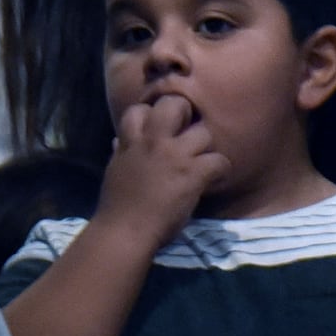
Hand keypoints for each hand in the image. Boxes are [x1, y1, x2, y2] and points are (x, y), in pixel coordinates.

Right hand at [98, 91, 225, 240]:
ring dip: (205, 148)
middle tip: (187, 134)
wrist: (125, 231)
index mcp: (131, 140)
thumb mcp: (115, 169)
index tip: (158, 128)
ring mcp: (175, 155)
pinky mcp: (193, 173)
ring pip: (204, 133)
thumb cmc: (116, 205)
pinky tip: (212, 180)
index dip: (152, 115)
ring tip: (202, 163)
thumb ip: (122, 151)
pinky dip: (220, 171)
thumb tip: (118, 141)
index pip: (141, 108)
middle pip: (176, 104)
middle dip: (186, 114)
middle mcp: (154, 140)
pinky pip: (219, 160)